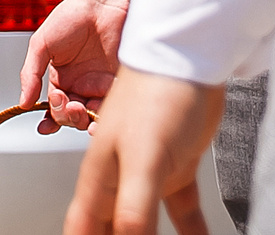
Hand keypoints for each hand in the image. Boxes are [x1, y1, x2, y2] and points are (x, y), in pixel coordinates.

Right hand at [21, 0, 127, 131]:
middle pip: (73, 116)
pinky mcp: (119, 84)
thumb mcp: (41, 45)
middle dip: (67, 117)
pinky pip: (114, 107)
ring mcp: (101, 86)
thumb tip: (22, 102)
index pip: (54, 107)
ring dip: (86, 121)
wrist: (103, 4)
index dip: (50, 120)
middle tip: (69, 105)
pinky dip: (106, 115)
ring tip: (83, 111)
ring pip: (93, 116)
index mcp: (61, 78)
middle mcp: (81, 85)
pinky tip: (99, 111)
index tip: (46, 126)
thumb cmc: (70, 18)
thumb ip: (30, 74)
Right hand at [62, 69, 222, 234]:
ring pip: (143, 224)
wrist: (191, 56)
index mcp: (99, 176)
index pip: (82, 228)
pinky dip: (192, 231)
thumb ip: (132, 206)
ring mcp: (149, 173)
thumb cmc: (159, 94)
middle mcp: (118, 176)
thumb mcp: (144, 157)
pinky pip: (183, 212)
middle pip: (108, 229)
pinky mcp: (177, 167)